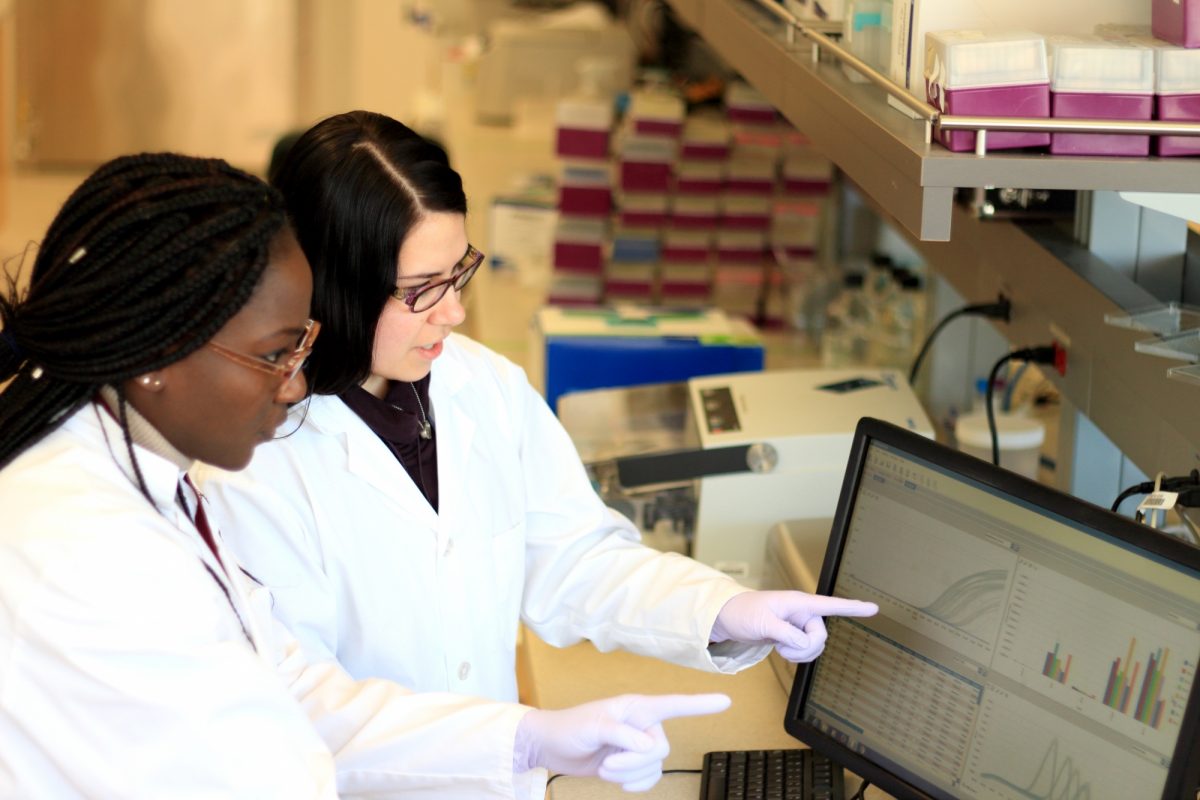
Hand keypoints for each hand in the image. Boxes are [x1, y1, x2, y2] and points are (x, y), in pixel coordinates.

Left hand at [514, 693, 731, 790]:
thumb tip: (650, 746)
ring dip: (629, 774)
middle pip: (661, 748)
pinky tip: (619, 782)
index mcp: (636, 707)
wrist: (552, 747)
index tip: (726, 701)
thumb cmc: (570, 727)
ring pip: (655, 766)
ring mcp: (638, 745)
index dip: (701, 704)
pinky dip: (636, 784)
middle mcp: (643, 724)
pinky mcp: (632, 763)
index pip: (675, 704)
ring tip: (605, 767)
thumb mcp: (594, 726)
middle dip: (635, 761)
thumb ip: (623, 734)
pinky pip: (649, 778)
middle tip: (607, 762)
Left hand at [710, 590, 877, 661]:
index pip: (830, 605)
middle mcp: (802, 613)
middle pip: (821, 636)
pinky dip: (794, 655)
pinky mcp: (791, 636)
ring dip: (798, 653)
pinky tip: (779, 649)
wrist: (725, 619)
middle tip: (782, 646)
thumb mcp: (763, 622)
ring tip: (778, 646)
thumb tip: (804, 644)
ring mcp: (797, 625)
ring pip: (814, 647)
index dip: (853, 607)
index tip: (874, 608)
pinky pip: (804, 651)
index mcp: (798, 602)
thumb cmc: (741, 612)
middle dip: (805, 647)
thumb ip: (786, 633)